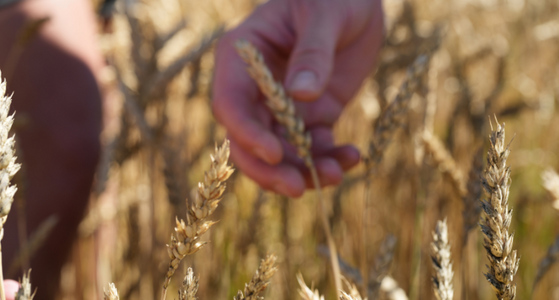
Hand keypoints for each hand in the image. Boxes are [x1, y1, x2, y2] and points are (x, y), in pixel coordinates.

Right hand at [213, 0, 383, 196]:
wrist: (357, 0)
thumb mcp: (325, 13)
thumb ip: (313, 53)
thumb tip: (300, 95)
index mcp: (242, 57)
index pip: (231, 104)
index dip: (247, 133)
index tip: (277, 154)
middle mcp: (256, 87)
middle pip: (248, 139)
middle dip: (270, 169)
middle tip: (299, 188)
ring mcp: (283, 105)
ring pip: (281, 152)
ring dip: (305, 170)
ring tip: (337, 174)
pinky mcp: (312, 115)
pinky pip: (313, 148)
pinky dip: (329, 160)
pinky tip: (352, 156)